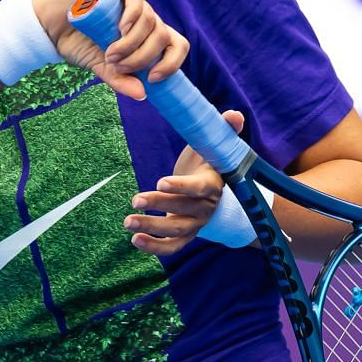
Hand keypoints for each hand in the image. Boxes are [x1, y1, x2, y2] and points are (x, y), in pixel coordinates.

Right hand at [35, 0, 187, 100]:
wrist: (49, 29)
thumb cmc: (78, 46)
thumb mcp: (103, 67)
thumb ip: (121, 79)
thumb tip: (143, 95)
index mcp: (147, 35)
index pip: (175, 44)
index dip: (172, 62)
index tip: (153, 79)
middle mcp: (144, 16)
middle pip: (162, 34)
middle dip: (144, 56)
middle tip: (119, 66)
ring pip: (150, 19)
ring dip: (133, 42)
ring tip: (111, 54)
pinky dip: (134, 14)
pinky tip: (122, 28)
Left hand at [124, 110, 247, 257]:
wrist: (213, 192)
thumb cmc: (208, 163)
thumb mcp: (214, 147)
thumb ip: (224, 130)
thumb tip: (233, 115)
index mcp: (213, 184)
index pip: (198, 188)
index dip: (181, 186)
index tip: (160, 182)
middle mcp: (206, 207)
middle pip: (183, 210)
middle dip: (158, 205)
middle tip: (135, 200)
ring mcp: (197, 224)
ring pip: (176, 231)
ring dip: (151, 227)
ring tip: (128, 222)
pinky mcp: (186, 235)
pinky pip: (172, 246)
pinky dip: (154, 247)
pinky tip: (135, 239)